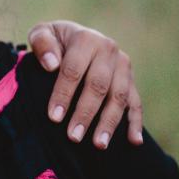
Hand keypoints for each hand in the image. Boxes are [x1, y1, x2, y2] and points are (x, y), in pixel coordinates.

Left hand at [27, 21, 143, 148]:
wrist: (75, 37)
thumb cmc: (54, 41)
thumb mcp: (42, 33)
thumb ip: (42, 44)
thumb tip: (52, 64)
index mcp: (86, 39)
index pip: (73, 70)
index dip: (64, 94)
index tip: (54, 117)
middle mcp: (108, 51)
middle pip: (98, 86)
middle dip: (86, 113)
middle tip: (74, 137)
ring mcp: (123, 66)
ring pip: (119, 97)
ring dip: (109, 122)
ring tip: (99, 145)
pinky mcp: (131, 79)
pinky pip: (136, 102)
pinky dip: (136, 122)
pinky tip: (134, 141)